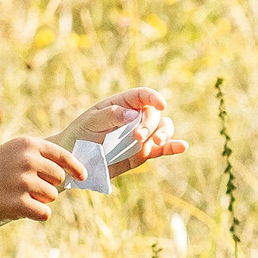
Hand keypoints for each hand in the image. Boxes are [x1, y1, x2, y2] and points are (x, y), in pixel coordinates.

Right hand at [0, 134, 83, 223]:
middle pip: (60, 178)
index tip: (82, 176)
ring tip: (17, 196)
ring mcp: (23, 182)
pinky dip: (36, 214)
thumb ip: (40, 158)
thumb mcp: (13, 153)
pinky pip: (44, 213)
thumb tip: (72, 173)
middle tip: (28, 189)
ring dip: (39, 200)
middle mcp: (28, 160)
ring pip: (52, 196)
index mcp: (28, 145)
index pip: (62, 155)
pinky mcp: (19, 204)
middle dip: (49, 186)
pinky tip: (19, 210)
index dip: (75, 167)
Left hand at [62, 87, 189, 175]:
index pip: (142, 96)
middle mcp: (134, 118)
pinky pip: (162, 149)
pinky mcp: (143, 153)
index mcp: (121, 104)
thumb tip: (133, 114)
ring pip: (163, 128)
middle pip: (153, 115)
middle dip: (150, 124)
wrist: (75, 161)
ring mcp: (140, 136)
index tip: (161, 104)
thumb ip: (111, 116)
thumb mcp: (91, 123)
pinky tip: (183, 146)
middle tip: (137, 137)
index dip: (153, 97)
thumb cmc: (79, 136)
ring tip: (158, 142)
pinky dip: (173, 147)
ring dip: (165, 133)